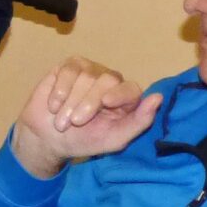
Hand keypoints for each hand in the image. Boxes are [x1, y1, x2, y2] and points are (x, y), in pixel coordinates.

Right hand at [11, 56, 162, 177]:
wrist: (48, 138)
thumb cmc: (84, 140)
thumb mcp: (113, 139)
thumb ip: (138, 122)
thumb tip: (158, 97)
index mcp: (126, 98)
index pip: (131, 88)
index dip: (120, 94)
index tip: (107, 102)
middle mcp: (110, 80)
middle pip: (106, 81)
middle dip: (88, 104)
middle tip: (76, 123)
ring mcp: (89, 70)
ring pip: (85, 77)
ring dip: (70, 103)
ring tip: (62, 120)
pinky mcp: (69, 66)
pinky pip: (68, 71)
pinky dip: (59, 91)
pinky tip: (54, 105)